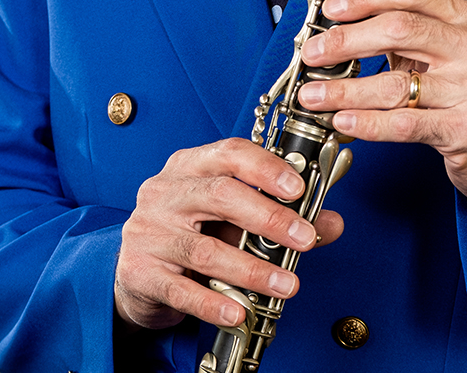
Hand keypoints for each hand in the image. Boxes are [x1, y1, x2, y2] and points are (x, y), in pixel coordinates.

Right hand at [114, 137, 343, 330]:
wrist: (136, 272)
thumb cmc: (192, 232)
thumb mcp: (231, 217)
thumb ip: (280, 215)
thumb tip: (330, 223)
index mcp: (189, 166)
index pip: (229, 153)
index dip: (266, 167)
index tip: (298, 188)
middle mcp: (165, 191)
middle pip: (220, 195)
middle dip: (268, 218)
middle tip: (304, 238)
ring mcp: (148, 230)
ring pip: (205, 248)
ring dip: (251, 270)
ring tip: (286, 285)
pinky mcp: (140, 271)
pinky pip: (181, 289)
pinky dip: (213, 304)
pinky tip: (239, 312)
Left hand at [296, 0, 466, 230]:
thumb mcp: (451, 56)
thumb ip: (410, 37)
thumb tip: (344, 25)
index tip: (332, 8)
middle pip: (399, 28)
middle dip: (346, 39)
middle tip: (313, 52)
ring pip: (395, 82)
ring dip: (344, 89)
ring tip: (312, 95)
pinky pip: (405, 123)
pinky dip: (367, 122)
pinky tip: (342, 122)